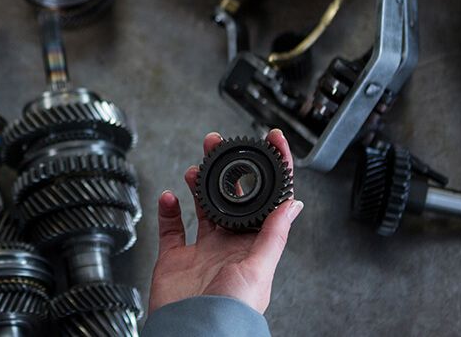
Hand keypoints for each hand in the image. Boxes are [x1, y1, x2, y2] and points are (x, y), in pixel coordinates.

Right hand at [148, 129, 303, 314]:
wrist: (194, 332)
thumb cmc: (230, 312)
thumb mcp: (258, 269)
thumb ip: (273, 235)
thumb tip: (293, 203)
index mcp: (253, 246)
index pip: (266, 201)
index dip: (271, 170)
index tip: (271, 141)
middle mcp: (228, 245)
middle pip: (229, 197)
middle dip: (226, 168)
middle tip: (219, 144)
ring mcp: (201, 251)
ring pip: (200, 207)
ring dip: (197, 184)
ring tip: (195, 166)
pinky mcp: (175, 258)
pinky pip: (170, 228)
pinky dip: (167, 209)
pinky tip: (169, 196)